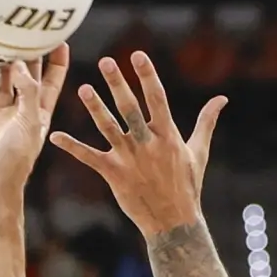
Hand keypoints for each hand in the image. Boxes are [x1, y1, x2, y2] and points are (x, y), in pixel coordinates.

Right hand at [0, 45, 70, 195]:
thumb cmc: (17, 157)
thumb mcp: (30, 121)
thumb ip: (27, 91)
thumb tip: (18, 63)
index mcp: (39, 112)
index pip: (53, 81)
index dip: (58, 60)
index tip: (59, 37)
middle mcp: (19, 111)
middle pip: (26, 76)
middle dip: (27, 54)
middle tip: (24, 31)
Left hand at [49, 52, 226, 236]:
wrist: (173, 220)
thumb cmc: (187, 184)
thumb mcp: (199, 151)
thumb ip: (206, 122)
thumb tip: (221, 99)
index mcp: (168, 134)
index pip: (157, 98)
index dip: (147, 75)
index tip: (137, 55)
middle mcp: (148, 143)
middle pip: (130, 108)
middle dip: (118, 84)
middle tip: (105, 62)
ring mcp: (129, 158)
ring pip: (108, 127)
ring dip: (95, 108)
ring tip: (82, 88)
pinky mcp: (113, 173)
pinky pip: (89, 157)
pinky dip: (71, 147)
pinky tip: (54, 137)